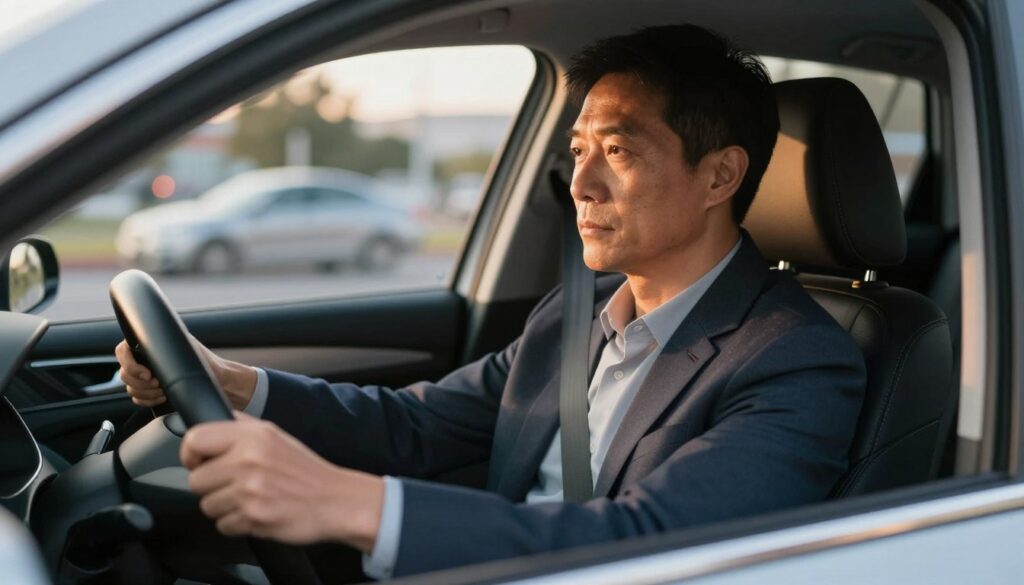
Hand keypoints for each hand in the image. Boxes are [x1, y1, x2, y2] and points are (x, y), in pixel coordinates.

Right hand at [115, 338, 257, 409]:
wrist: (215, 379)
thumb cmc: (204, 360)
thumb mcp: (187, 347)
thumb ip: (168, 343)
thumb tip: (157, 343)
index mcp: (148, 346)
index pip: (122, 351)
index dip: (130, 364)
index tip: (148, 374)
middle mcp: (144, 360)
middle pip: (124, 373)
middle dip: (141, 383)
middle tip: (158, 384)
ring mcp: (145, 377)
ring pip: (130, 388)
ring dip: (146, 392)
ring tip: (164, 391)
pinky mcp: (150, 391)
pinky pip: (137, 399)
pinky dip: (148, 401)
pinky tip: (163, 398)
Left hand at [181, 413, 383, 549]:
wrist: (335, 500)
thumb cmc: (304, 471)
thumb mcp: (274, 435)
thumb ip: (240, 427)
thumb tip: (207, 425)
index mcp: (252, 435)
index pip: (195, 440)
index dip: (191, 455)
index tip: (200, 463)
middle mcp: (248, 459)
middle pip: (195, 480)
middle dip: (211, 487)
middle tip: (234, 485)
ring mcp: (250, 489)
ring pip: (206, 506)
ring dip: (224, 507)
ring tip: (249, 500)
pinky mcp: (253, 517)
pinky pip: (222, 525)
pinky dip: (237, 524)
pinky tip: (257, 512)